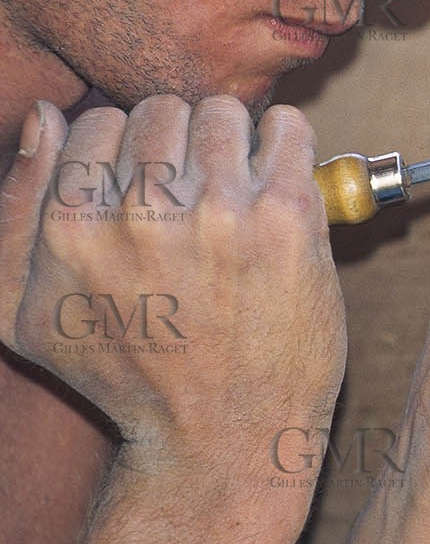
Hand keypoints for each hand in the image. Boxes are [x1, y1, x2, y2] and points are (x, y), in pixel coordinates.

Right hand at [0, 95, 345, 469]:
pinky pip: (289, 127)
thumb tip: (44, 116)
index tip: (146, 192)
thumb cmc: (127, 374)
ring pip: (224, 111)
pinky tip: (277, 185)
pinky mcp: (288, 216)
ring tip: (235, 193)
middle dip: (178, 144)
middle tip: (194, 195)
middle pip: (163, 109)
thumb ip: (14, 208)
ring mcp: (220, 211)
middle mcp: (144, 212)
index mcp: (73, 227)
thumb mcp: (24, 313)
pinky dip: (286, 143)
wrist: (222, 435)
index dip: (124, 153)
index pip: (99, 121)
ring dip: (233, 143)